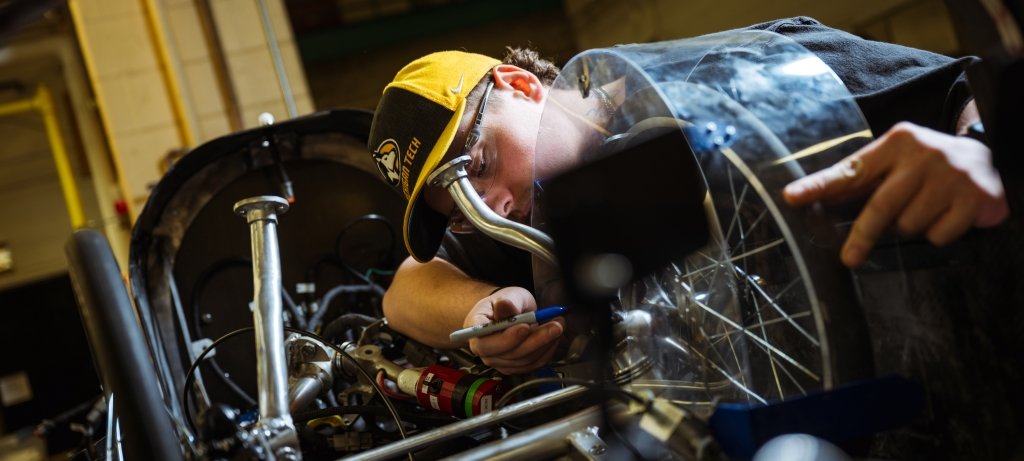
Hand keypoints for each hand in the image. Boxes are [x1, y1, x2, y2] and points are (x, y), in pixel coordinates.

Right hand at [464, 286, 563, 374]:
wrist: (507, 312)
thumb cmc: (504, 303)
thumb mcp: (506, 295)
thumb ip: (506, 302)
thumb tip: (505, 306)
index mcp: (475, 331)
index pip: (486, 344)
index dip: (507, 339)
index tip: (526, 327)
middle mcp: (485, 351)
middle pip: (510, 354)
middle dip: (536, 339)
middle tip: (556, 324)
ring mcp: (499, 361)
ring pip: (525, 360)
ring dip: (546, 344)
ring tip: (558, 325)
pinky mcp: (515, 367)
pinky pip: (533, 364)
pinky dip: (547, 351)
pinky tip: (554, 337)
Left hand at [784, 122, 1007, 267]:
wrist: (988, 160)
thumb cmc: (925, 166)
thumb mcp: (894, 161)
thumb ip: (862, 179)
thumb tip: (818, 203)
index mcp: (897, 142)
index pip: (850, 170)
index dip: (818, 186)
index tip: (791, 197)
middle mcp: (924, 154)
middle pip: (879, 207)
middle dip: (862, 236)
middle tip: (849, 258)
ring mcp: (952, 176)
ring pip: (909, 225)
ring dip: (908, 229)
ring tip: (923, 211)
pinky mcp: (975, 198)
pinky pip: (938, 235)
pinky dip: (936, 235)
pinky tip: (946, 216)